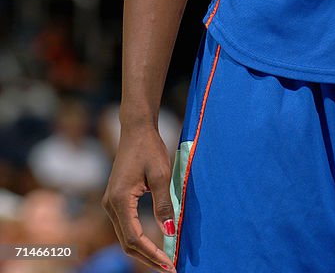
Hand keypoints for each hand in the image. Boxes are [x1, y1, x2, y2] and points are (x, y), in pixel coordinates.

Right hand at [102, 125, 176, 272]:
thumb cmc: (150, 149)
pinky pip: (125, 226)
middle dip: (147, 257)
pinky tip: (153, 244)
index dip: (152, 253)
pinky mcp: (115, 200)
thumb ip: (164, 204)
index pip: (135, 238)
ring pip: (125, 236)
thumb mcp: (161, 175)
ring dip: (143, 250)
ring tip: (163, 260)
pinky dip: (139, 238)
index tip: (169, 264)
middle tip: (168, 268)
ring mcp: (110, 203)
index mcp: (119, 200)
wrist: (136, 130)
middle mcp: (110, 205)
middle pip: (127, 242)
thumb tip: (169, 232)